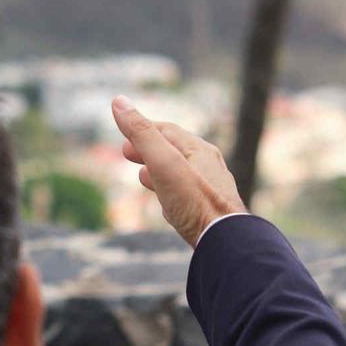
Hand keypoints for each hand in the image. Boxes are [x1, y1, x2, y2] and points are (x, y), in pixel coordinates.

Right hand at [112, 96, 247, 246]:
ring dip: (158, 171)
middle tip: (126, 152)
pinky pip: (187, 195)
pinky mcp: (210, 212)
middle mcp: (210, 167)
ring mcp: (211, 190)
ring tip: (142, 175)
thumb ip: (142, 134)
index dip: (143, 128)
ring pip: (180, 173)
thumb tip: (119, 102)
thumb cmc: (195, 203)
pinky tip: (165, 204)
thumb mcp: (163, 163)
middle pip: (174, 151)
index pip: (167, 131)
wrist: (226, 243)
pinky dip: (169, 191)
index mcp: (200, 150)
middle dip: (149, 149)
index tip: (123, 131)